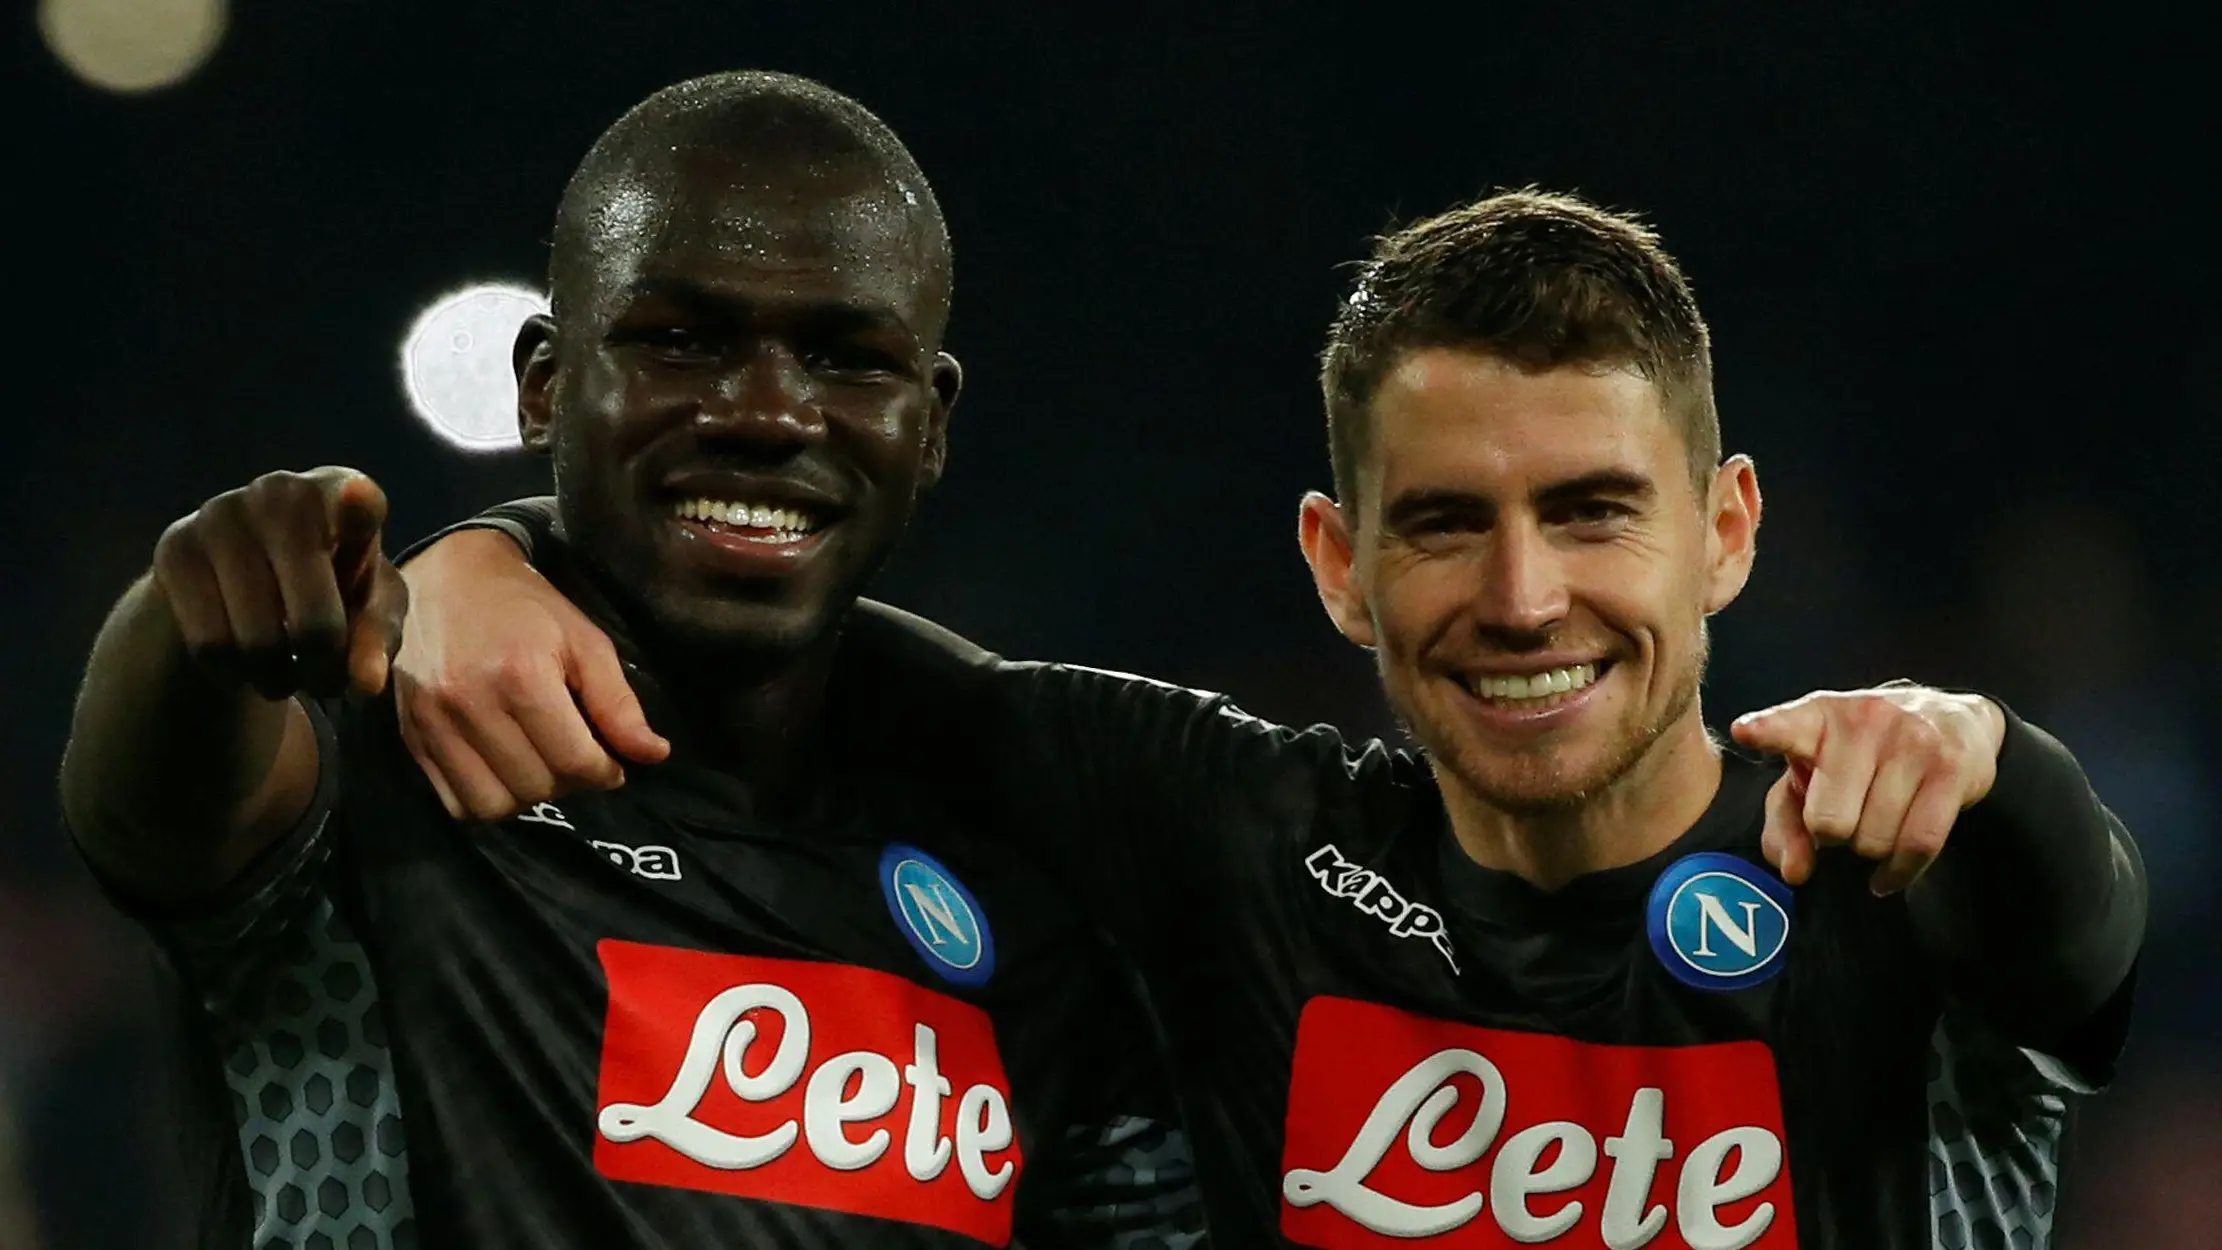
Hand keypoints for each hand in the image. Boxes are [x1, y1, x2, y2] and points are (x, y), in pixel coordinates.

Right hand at [152, 467, 405, 700]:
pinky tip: (243, 661)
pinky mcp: (174, 547)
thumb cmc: (332, 585)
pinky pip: (209, 645)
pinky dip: (233, 673)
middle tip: (326, 679)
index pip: (358, 501)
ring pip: (259, 644)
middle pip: (316, 626)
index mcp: (342, 494)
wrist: (243, 572)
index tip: (356, 496)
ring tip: (287, 670)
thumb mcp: (369, 609)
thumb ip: (378, 639)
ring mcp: (221, 515)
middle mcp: (281, 492)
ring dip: (278, 680)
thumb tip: (366, 683)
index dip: (357, 504)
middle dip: (325, 671)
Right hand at [393, 528, 669, 820]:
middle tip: (575, 758)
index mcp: (521, 674)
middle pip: (536, 787)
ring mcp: (433, 724)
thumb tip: (654, 754)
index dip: (605, 772)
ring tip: (540, 767)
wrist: (444, 577)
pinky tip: (504, 771)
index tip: (611, 762)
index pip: (574, 761)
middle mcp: (470, 703)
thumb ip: (618, 702)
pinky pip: (454, 803)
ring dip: (527, 797)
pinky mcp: (411, 737)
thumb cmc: (525, 607)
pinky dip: (486, 800)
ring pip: (492, 806)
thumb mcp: (584, 640)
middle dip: (569, 783)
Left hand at [1730, 685, 2007, 894]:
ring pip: (1874, 839)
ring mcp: (1911, 741)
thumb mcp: (1813, 776)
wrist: (1954, 722)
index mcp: (1817, 716)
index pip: (1786, 726)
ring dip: (1871, 849)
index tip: (1746, 732)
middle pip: (1828, 822)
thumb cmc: (1863, 757)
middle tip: (1846, 818)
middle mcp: (1863, 721)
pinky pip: (1918, 844)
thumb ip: (1786, 823)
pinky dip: (1900, 871)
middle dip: (1833, 836)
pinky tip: (1889, 873)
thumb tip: (1795, 872)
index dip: (1765, 730)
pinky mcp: (1951, 769)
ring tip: (1875, 826)